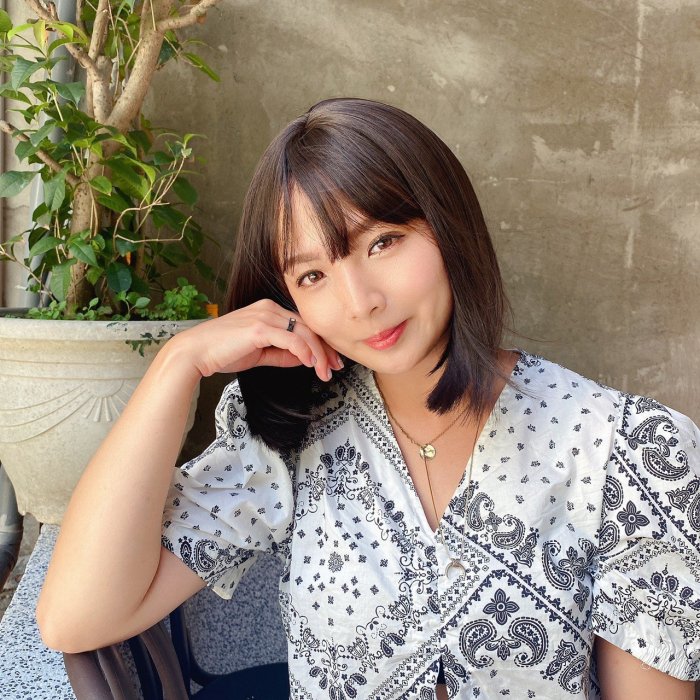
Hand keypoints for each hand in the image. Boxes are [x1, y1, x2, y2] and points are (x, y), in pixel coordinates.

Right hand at [167, 299, 342, 380]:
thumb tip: (305, 359)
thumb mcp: (259, 353)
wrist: (195, 353)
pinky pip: (291, 339)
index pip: (302, 325)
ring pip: (303, 333)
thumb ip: (282, 354)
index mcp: (268, 311)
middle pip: (307, 327)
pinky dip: (304, 351)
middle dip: (325, 349)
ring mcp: (264, 316)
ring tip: (325, 371)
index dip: (320, 343)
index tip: (331, 360)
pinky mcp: (258, 328)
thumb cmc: (222, 352)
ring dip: (318, 354)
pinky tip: (310, 363)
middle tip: (335, 367)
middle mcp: (268, 309)